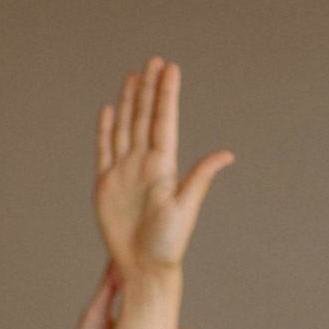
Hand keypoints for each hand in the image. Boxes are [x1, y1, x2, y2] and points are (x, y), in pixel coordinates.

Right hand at [96, 57, 231, 278]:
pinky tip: (108, 110)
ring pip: (125, 128)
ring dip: (128, 102)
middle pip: (143, 118)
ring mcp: (123, 172)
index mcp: (163, 166)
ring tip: (132, 76)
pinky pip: (103, 151)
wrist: (143, 267)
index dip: (165, 95)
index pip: (163, 122)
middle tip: (152, 61)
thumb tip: (225, 154)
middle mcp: (143, 164)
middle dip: (148, 89)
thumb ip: (200, 177)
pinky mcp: (105, 185)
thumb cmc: (167, 244)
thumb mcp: (186, 208)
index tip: (170, 68)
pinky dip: (105, 130)